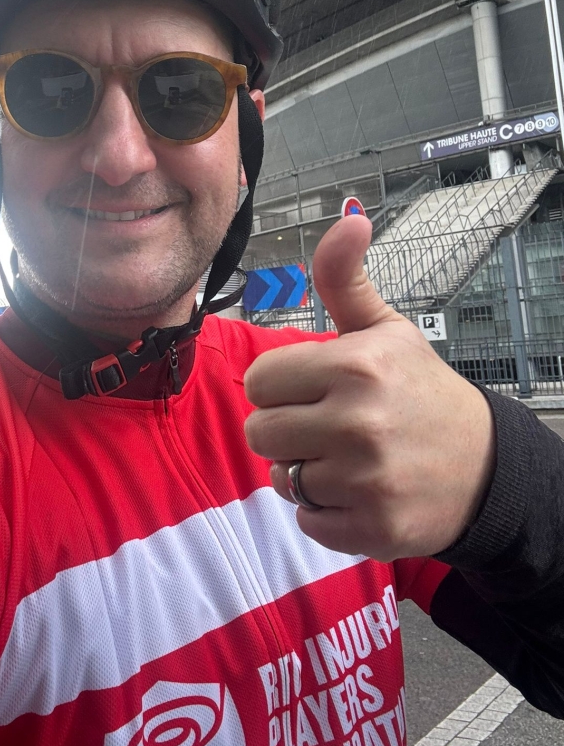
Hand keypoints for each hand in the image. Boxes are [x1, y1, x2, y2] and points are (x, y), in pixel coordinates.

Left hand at [243, 213, 495, 561]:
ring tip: (345, 459)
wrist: (485, 466)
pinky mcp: (372, 527)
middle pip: (260, 432)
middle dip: (286, 430)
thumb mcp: (384, 330)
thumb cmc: (420, 390)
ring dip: (305, 471)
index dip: (281, 387)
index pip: (260, 380)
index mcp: (355, 365)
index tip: (312, 389)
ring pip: (281, 478)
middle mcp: (358, 421)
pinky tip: (358, 491)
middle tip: (326, 426)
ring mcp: (366, 479)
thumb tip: (348, 218)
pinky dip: (325, 511)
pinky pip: (306, 519)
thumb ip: (344, 278)